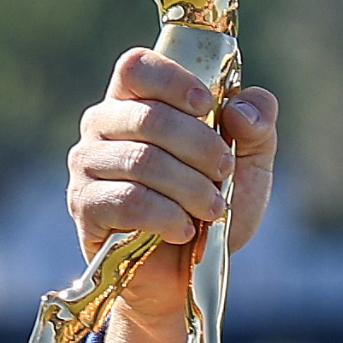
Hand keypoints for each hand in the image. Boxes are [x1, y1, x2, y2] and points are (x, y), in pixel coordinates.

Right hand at [65, 48, 278, 342]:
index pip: (136, 66)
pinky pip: (127, 201)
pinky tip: (185, 230)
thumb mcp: (249, 165)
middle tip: (224, 172)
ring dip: (190, 187)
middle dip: (200, 147)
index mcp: (137, 103)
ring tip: (214, 209)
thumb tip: (242, 108)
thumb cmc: (212, 208)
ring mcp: (87, 166)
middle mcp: (103, 126)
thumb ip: (257, 126)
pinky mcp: (84, 207)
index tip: (208, 106)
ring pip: (142, 161)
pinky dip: (167, 216)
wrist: (189, 275)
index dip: (173, 81)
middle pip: (148, 117)